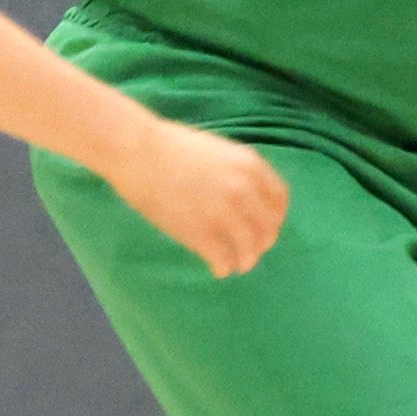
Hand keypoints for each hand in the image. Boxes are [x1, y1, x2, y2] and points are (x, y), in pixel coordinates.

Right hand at [108, 119, 290, 277]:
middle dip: (262, 243)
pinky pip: (224, 261)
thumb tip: (248, 199)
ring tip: (235, 264)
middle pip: (269, 229)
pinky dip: (223, 268)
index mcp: (251, 165)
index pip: (280, 201)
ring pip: (250, 250)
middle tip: (250, 250)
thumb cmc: (169, 147)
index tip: (264, 227)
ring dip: (245, 261)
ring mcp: (224, 213)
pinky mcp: (202, 233)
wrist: (137, 151)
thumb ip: (238, 173)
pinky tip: (217, 268)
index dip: (274, 218)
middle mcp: (244, 190)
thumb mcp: (218, 151)